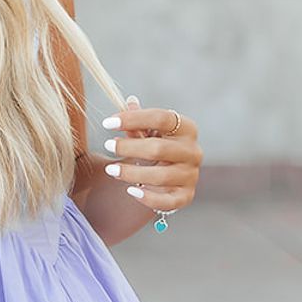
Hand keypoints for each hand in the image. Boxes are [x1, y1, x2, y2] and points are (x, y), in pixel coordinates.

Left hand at [101, 93, 201, 214]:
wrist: (171, 173)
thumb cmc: (157, 144)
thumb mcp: (148, 131)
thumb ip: (138, 119)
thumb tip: (129, 101)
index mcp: (186, 128)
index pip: (161, 118)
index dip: (132, 119)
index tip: (107, 123)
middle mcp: (193, 151)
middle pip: (158, 148)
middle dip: (129, 147)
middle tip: (108, 145)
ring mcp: (191, 174)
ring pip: (161, 176)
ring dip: (132, 173)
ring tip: (111, 170)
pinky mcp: (187, 195)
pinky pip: (168, 201)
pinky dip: (149, 197)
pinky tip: (131, 190)